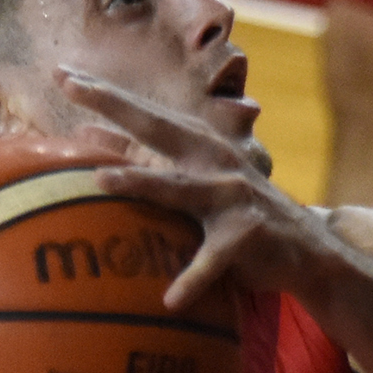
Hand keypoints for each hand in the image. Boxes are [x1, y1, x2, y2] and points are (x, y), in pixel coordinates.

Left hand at [64, 70, 324, 313]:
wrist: (309, 249)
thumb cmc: (238, 217)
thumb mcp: (194, 186)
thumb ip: (147, 166)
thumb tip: (87, 144)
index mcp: (200, 148)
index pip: (147, 115)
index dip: (106, 94)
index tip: (62, 73)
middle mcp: (215, 161)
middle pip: (158, 127)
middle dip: (115, 104)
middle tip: (71, 84)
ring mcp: (233, 195)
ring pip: (179, 188)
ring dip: (140, 180)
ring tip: (100, 179)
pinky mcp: (248, 235)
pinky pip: (212, 260)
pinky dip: (192, 280)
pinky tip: (170, 299)